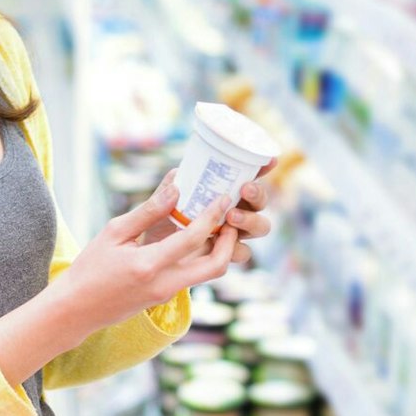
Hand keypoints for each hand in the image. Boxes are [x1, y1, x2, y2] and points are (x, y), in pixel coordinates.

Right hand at [53, 175, 239, 334]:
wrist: (77, 309)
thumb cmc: (91, 267)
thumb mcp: (115, 232)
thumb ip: (148, 211)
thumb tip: (176, 188)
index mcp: (149, 265)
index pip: (193, 238)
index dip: (212, 215)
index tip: (223, 196)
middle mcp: (165, 284)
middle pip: (217, 265)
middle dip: (231, 240)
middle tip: (232, 217)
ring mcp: (168, 294)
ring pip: (209, 273)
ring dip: (221, 250)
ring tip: (219, 224)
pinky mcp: (166, 297)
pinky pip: (194, 276)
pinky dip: (202, 256)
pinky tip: (196, 236)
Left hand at [139, 159, 276, 265]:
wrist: (146, 255)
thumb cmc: (156, 222)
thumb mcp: (156, 204)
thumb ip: (163, 193)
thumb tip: (176, 182)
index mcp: (222, 191)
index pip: (248, 175)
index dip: (262, 167)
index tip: (270, 160)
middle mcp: (233, 209)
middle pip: (260, 201)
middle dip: (258, 194)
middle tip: (243, 189)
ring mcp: (233, 233)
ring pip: (260, 226)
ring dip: (250, 219)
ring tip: (231, 217)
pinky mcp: (227, 255)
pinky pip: (243, 252)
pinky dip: (236, 247)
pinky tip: (223, 242)